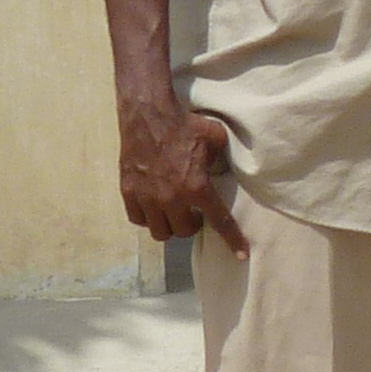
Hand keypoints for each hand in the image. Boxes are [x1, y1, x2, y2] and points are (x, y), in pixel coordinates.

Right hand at [116, 89, 243, 252]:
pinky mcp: (129, 193)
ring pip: (160, 232)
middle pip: (184, 232)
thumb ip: (222, 159)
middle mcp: (171, 198)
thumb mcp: (216, 139)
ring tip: (175, 211)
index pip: (219, 221)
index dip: (232, 240)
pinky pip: (139, 220)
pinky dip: (148, 218)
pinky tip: (155, 206)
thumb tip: (226, 168)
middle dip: (192, 226)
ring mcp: (147, 198)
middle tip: (195, 212)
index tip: (242, 256)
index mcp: (197, 187)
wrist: (149, 115)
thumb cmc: (186, 124)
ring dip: (170, 225)